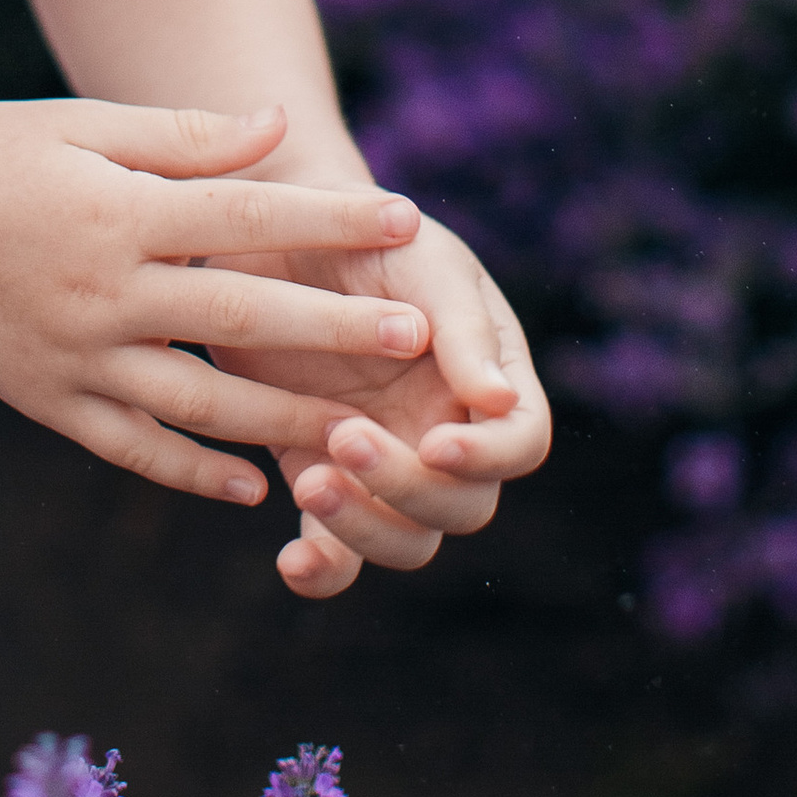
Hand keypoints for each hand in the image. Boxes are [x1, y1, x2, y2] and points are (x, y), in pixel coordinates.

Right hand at [0, 100, 429, 504]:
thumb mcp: (79, 127)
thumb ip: (181, 138)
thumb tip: (276, 127)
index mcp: (117, 215)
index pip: (246, 218)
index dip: (329, 221)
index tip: (406, 219)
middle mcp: (103, 294)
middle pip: (239, 318)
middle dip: (334, 327)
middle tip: (414, 334)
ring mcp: (74, 358)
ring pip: (199, 403)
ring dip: (285, 420)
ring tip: (361, 433)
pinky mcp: (46, 402)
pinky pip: (133, 448)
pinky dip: (194, 473)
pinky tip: (251, 487)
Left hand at [210, 197, 551, 597]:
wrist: (274, 228)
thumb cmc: (365, 231)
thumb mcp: (420, 258)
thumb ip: (461, 323)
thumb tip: (499, 400)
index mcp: (490, 375)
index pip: (522, 440)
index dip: (489, 455)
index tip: (434, 441)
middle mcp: (446, 429)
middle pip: (461, 505)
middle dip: (408, 487)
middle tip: (343, 436)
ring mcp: (385, 460)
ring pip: (405, 540)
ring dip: (365, 529)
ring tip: (309, 480)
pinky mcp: (320, 473)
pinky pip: (336, 550)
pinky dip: (322, 568)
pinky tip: (291, 561)